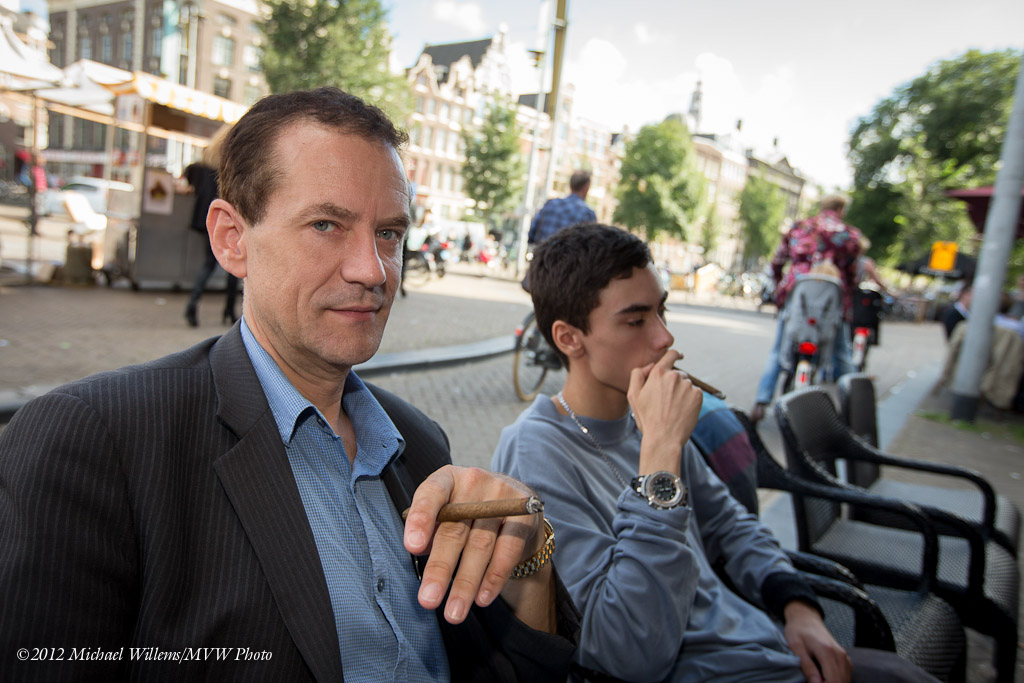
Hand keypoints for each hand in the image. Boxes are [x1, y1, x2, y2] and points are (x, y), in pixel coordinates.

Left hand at [403, 465, 544, 624]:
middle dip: (440, 569)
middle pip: (454, 529)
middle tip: (428, 600)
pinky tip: (482, 598)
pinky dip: (494, 577)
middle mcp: (475, 482)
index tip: (412, 547)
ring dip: (466, 583)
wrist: (513, 504)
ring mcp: (502, 496)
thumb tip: (420, 550)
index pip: (431, 494)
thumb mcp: (446, 512)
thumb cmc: (466, 513)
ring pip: (480, 545)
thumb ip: (431, 530)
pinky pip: (508, 550)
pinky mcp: (524, 514)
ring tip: (454, 612)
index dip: (421, 519)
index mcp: (448, 479)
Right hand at [627, 349, 702, 474]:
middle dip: (674, 383)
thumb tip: (650, 366)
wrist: (664, 438)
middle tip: (666, 401)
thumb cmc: (647, 418)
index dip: (674, 355)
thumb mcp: (633, 395)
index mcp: (658, 373)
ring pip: (686, 384)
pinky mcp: (698, 395)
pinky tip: (682, 411)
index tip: (678, 356)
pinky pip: (695, 393)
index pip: (671, 355)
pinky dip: (690, 400)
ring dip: (682, 392)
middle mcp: (674, 376)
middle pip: (678, 374)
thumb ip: (637, 375)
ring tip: (674, 409)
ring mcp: (687, 385)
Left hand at [783, 601, 850, 682]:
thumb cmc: (798, 631)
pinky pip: (846, 675)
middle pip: (841, 681)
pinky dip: (838, 680)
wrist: (806, 618)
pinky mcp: (845, 658)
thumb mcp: (796, 647)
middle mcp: (840, 655)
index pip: (833, 680)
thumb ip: (807, 665)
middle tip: (813, 681)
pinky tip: (825, 678)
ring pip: (845, 680)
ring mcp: (844, 656)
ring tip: (818, 679)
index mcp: (827, 652)